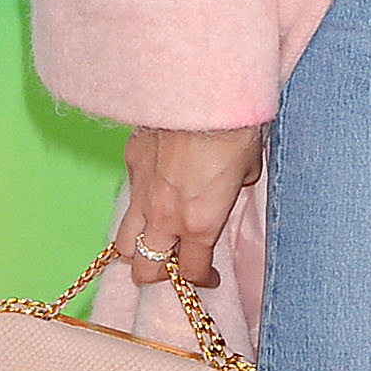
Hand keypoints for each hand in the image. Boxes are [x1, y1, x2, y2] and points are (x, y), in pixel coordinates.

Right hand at [118, 127, 263, 292]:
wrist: (204, 91)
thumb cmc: (236, 131)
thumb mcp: (248, 169)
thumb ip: (235, 188)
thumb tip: (233, 184)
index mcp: (200, 224)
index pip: (189, 272)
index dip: (200, 279)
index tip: (209, 276)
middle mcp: (165, 216)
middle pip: (144, 270)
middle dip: (158, 274)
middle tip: (174, 262)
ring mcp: (141, 192)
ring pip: (122, 242)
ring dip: (137, 247)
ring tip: (153, 238)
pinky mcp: (130, 163)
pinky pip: (129, 197)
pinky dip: (138, 204)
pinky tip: (155, 190)